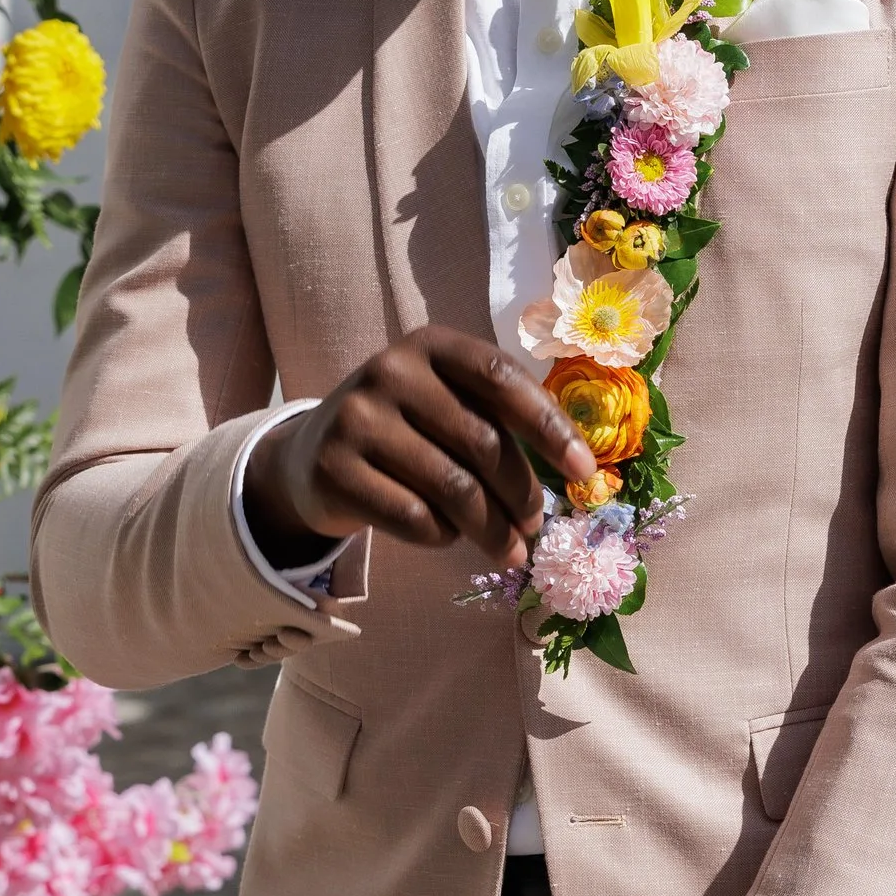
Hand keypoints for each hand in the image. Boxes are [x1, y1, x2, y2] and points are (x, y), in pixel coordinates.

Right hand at [242, 325, 595, 575]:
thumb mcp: (446, 401)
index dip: (549, 425)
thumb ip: (499, 418)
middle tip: (538, 525)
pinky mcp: (334, 470)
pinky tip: (449, 537)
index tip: (582, 472)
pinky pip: (413, 517)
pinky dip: (443, 535)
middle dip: (522, 494)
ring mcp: (357, 419)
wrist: (314, 454)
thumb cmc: (406, 428)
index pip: (502, 378)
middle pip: (483, 442)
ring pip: (452, 488)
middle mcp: (390, 371)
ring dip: (493, 529)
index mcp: (431, 345)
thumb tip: (574, 472)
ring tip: (514, 550)